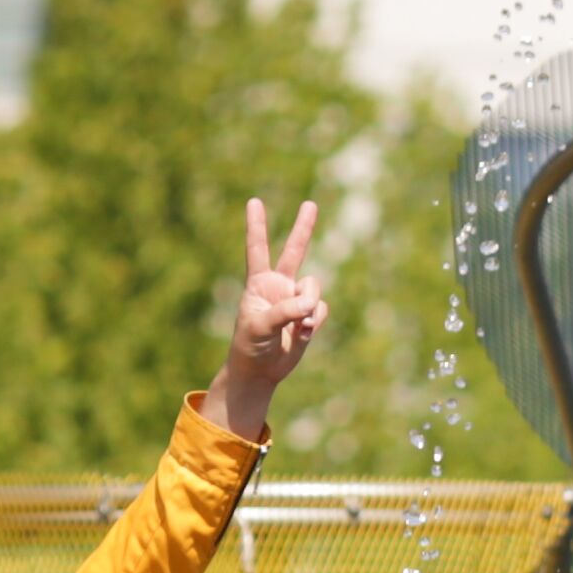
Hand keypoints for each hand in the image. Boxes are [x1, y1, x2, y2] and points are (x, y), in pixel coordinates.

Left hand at [210, 196, 323, 437]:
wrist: (260, 371)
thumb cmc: (250, 346)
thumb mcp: (260, 327)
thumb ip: (285, 311)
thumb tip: (311, 304)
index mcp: (259, 283)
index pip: (258, 249)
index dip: (257, 226)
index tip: (254, 201)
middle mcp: (279, 286)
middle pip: (294, 251)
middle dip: (303, 228)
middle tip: (310, 204)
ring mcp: (295, 300)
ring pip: (315, 288)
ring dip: (310, 305)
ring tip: (299, 325)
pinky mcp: (309, 316)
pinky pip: (321, 310)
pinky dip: (315, 322)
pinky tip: (303, 334)